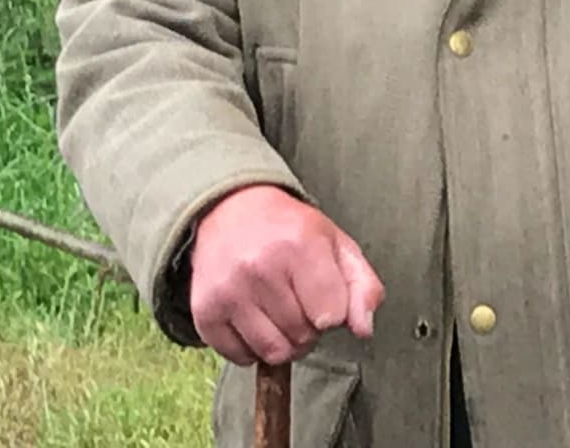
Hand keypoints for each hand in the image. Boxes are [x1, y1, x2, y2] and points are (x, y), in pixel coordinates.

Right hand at [189, 184, 383, 366]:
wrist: (232, 212)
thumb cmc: (293, 231)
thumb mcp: (338, 245)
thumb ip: (363, 286)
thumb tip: (364, 330)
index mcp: (300, 246)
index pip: (332, 316)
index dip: (334, 313)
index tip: (326, 297)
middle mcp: (260, 268)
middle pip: (303, 336)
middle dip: (310, 328)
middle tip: (302, 303)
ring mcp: (228, 292)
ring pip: (273, 352)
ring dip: (285, 343)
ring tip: (282, 315)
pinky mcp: (204, 313)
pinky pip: (239, 358)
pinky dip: (253, 349)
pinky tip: (256, 320)